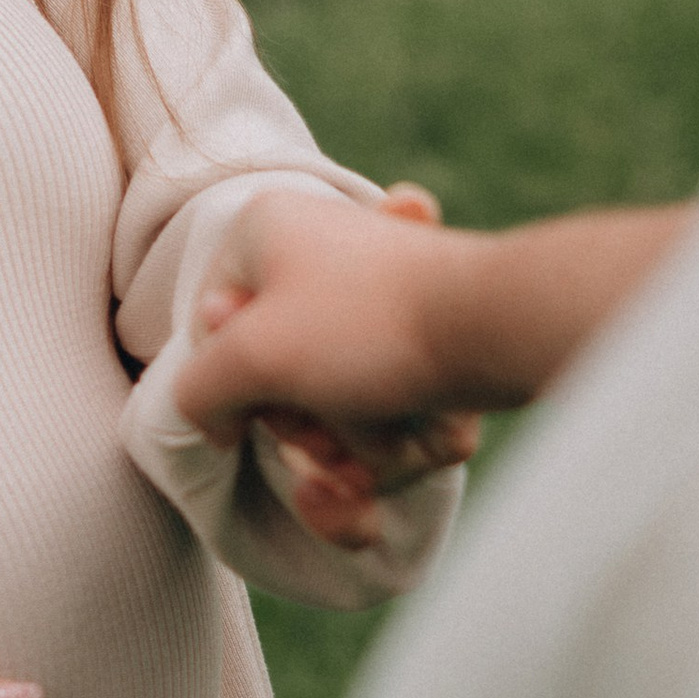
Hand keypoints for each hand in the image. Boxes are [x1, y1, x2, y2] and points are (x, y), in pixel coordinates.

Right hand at [233, 186, 487, 551]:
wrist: (500, 326)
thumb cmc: (364, 326)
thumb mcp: (251, 357)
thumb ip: (198, 392)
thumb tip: (213, 419)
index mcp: (268, 233)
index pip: (212, 325)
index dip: (228, 384)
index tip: (254, 409)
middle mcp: (320, 256)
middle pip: (281, 375)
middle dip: (307, 428)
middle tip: (329, 429)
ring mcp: (377, 302)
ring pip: (340, 406)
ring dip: (357, 450)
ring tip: (390, 438)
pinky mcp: (425, 343)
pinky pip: (390, 413)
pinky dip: (398, 447)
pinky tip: (409, 464)